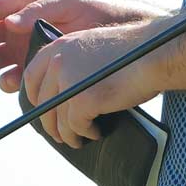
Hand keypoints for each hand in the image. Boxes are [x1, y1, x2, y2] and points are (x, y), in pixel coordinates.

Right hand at [0, 0, 165, 92]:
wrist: (130, 35)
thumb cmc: (104, 8)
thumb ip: (41, 7)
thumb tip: (10, 22)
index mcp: (31, 0)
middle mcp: (26, 23)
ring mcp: (32, 46)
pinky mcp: (41, 67)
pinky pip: (16, 76)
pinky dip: (9, 80)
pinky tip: (13, 82)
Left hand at [22, 20, 163, 148]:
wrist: (154, 53)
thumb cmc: (132, 52)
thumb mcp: (93, 48)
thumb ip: (74, 63)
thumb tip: (62, 94)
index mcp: (59, 46)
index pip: (31, 76)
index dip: (35, 97)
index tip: (43, 109)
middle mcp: (59, 62)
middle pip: (42, 101)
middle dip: (49, 122)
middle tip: (58, 133)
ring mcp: (68, 81)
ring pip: (57, 118)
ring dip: (66, 133)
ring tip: (77, 139)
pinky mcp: (82, 100)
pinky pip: (75, 126)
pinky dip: (85, 133)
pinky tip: (96, 133)